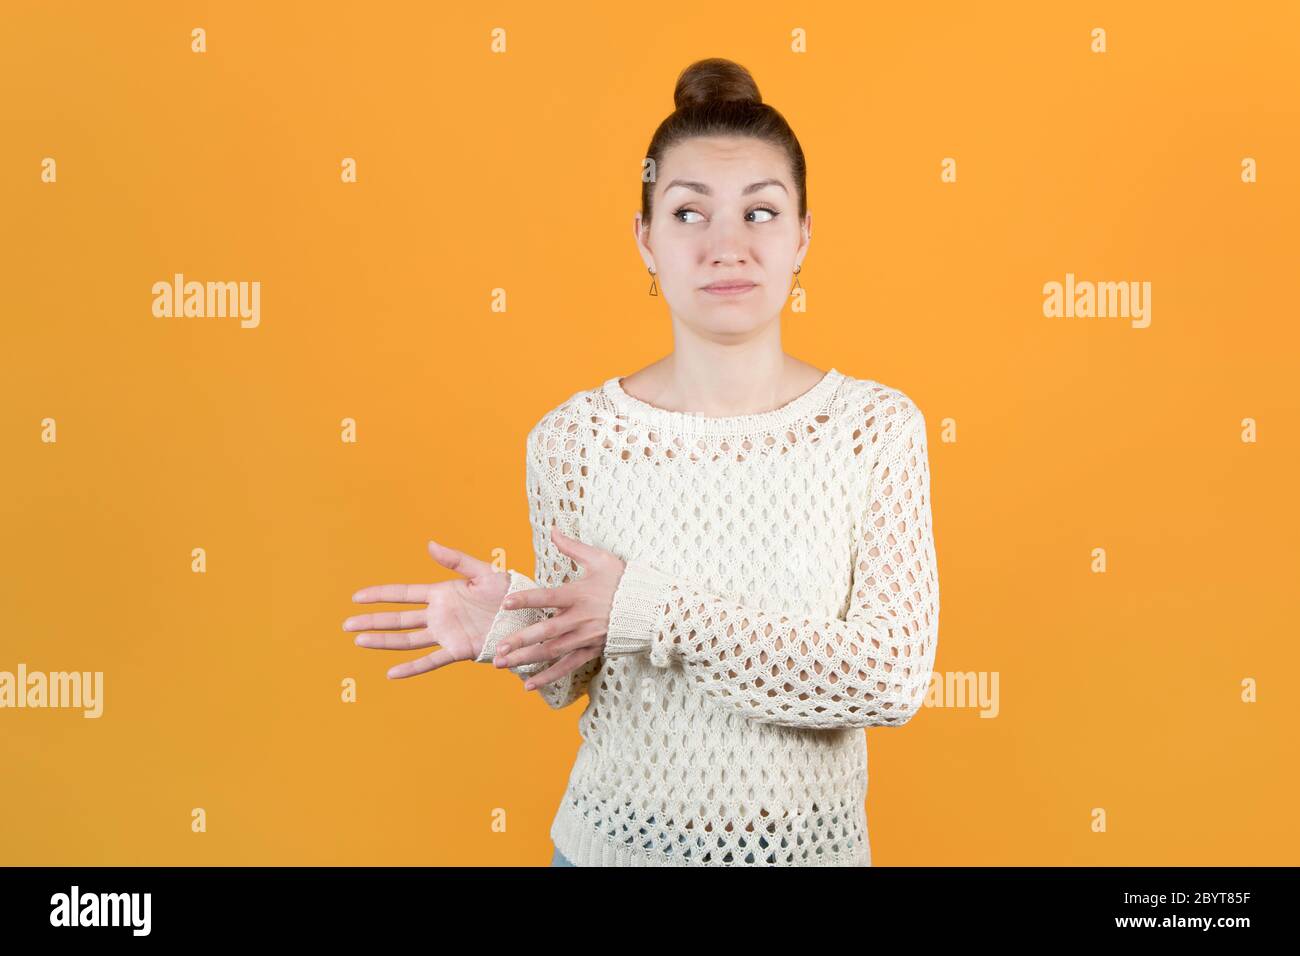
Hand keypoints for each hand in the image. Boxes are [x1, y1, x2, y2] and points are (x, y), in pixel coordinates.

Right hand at [344, 539, 510, 678]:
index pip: (403, 594)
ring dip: (384, 641)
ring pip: (408, 639)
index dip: (380, 595)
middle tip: (346, 624)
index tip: (357, 597)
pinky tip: (392, 673)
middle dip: (372, 621)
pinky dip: (412, 668)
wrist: (528, 615)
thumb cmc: (509, 591)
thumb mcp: (483, 571)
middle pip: (398, 619)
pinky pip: (431, 661)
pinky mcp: (458, 650)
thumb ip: (456, 560)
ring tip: (359, 641)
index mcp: (442, 593)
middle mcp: (438, 615)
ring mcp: (446, 634)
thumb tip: (429, 545)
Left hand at [491, 527, 625, 689]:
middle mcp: (580, 618)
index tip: (505, 603)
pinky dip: (548, 677)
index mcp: (579, 595)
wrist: (652, 607)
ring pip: (552, 652)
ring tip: (502, 664)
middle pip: (546, 632)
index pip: (548, 597)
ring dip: (526, 660)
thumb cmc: (624, 580)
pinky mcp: (591, 650)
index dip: (526, 600)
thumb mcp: (600, 559)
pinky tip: (528, 685)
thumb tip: (553, 530)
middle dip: (520, 641)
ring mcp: (586, 637)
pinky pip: (567, 667)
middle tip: (497, 648)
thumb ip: (573, 547)